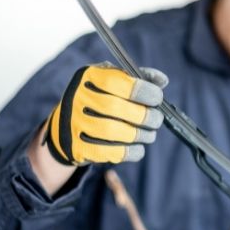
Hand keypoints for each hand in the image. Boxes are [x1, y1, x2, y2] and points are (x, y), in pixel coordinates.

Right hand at [45, 62, 167, 164]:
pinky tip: (139, 148)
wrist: (67, 128)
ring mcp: (76, 123)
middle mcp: (78, 98)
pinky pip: (109, 152)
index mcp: (89, 77)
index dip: (143, 90)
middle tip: (157, 120)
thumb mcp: (113, 82)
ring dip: (140, 135)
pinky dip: (131, 152)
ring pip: (112, 131)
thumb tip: (162, 80)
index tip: (157, 98)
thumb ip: (138, 78)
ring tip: (149, 135)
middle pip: (115, 108)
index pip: (118, 81)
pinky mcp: (79, 147)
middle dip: (145, 116)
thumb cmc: (99, 100)